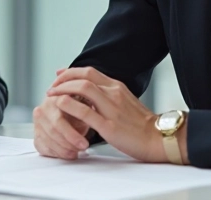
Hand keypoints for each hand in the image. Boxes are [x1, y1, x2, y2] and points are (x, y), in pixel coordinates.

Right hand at [33, 69, 91, 159]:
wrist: (71, 117)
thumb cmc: (80, 111)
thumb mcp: (85, 104)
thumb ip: (86, 104)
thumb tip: (93, 106)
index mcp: (53, 98)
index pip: (59, 117)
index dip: (72, 132)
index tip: (85, 141)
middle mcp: (42, 110)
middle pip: (54, 129)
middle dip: (70, 140)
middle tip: (83, 147)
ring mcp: (37, 124)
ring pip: (49, 140)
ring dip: (65, 149)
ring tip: (78, 152)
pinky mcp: (37, 137)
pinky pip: (45, 148)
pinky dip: (59, 153)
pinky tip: (70, 154)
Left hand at [46, 67, 166, 162]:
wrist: (158, 138)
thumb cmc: (141, 125)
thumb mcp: (126, 102)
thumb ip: (109, 96)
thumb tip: (91, 94)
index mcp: (117, 87)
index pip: (90, 71)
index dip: (71, 71)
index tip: (58, 74)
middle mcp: (114, 93)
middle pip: (83, 76)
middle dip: (63, 79)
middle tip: (51, 87)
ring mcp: (112, 108)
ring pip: (82, 89)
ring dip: (63, 90)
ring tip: (52, 96)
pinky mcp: (109, 126)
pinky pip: (84, 112)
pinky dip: (69, 107)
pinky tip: (60, 107)